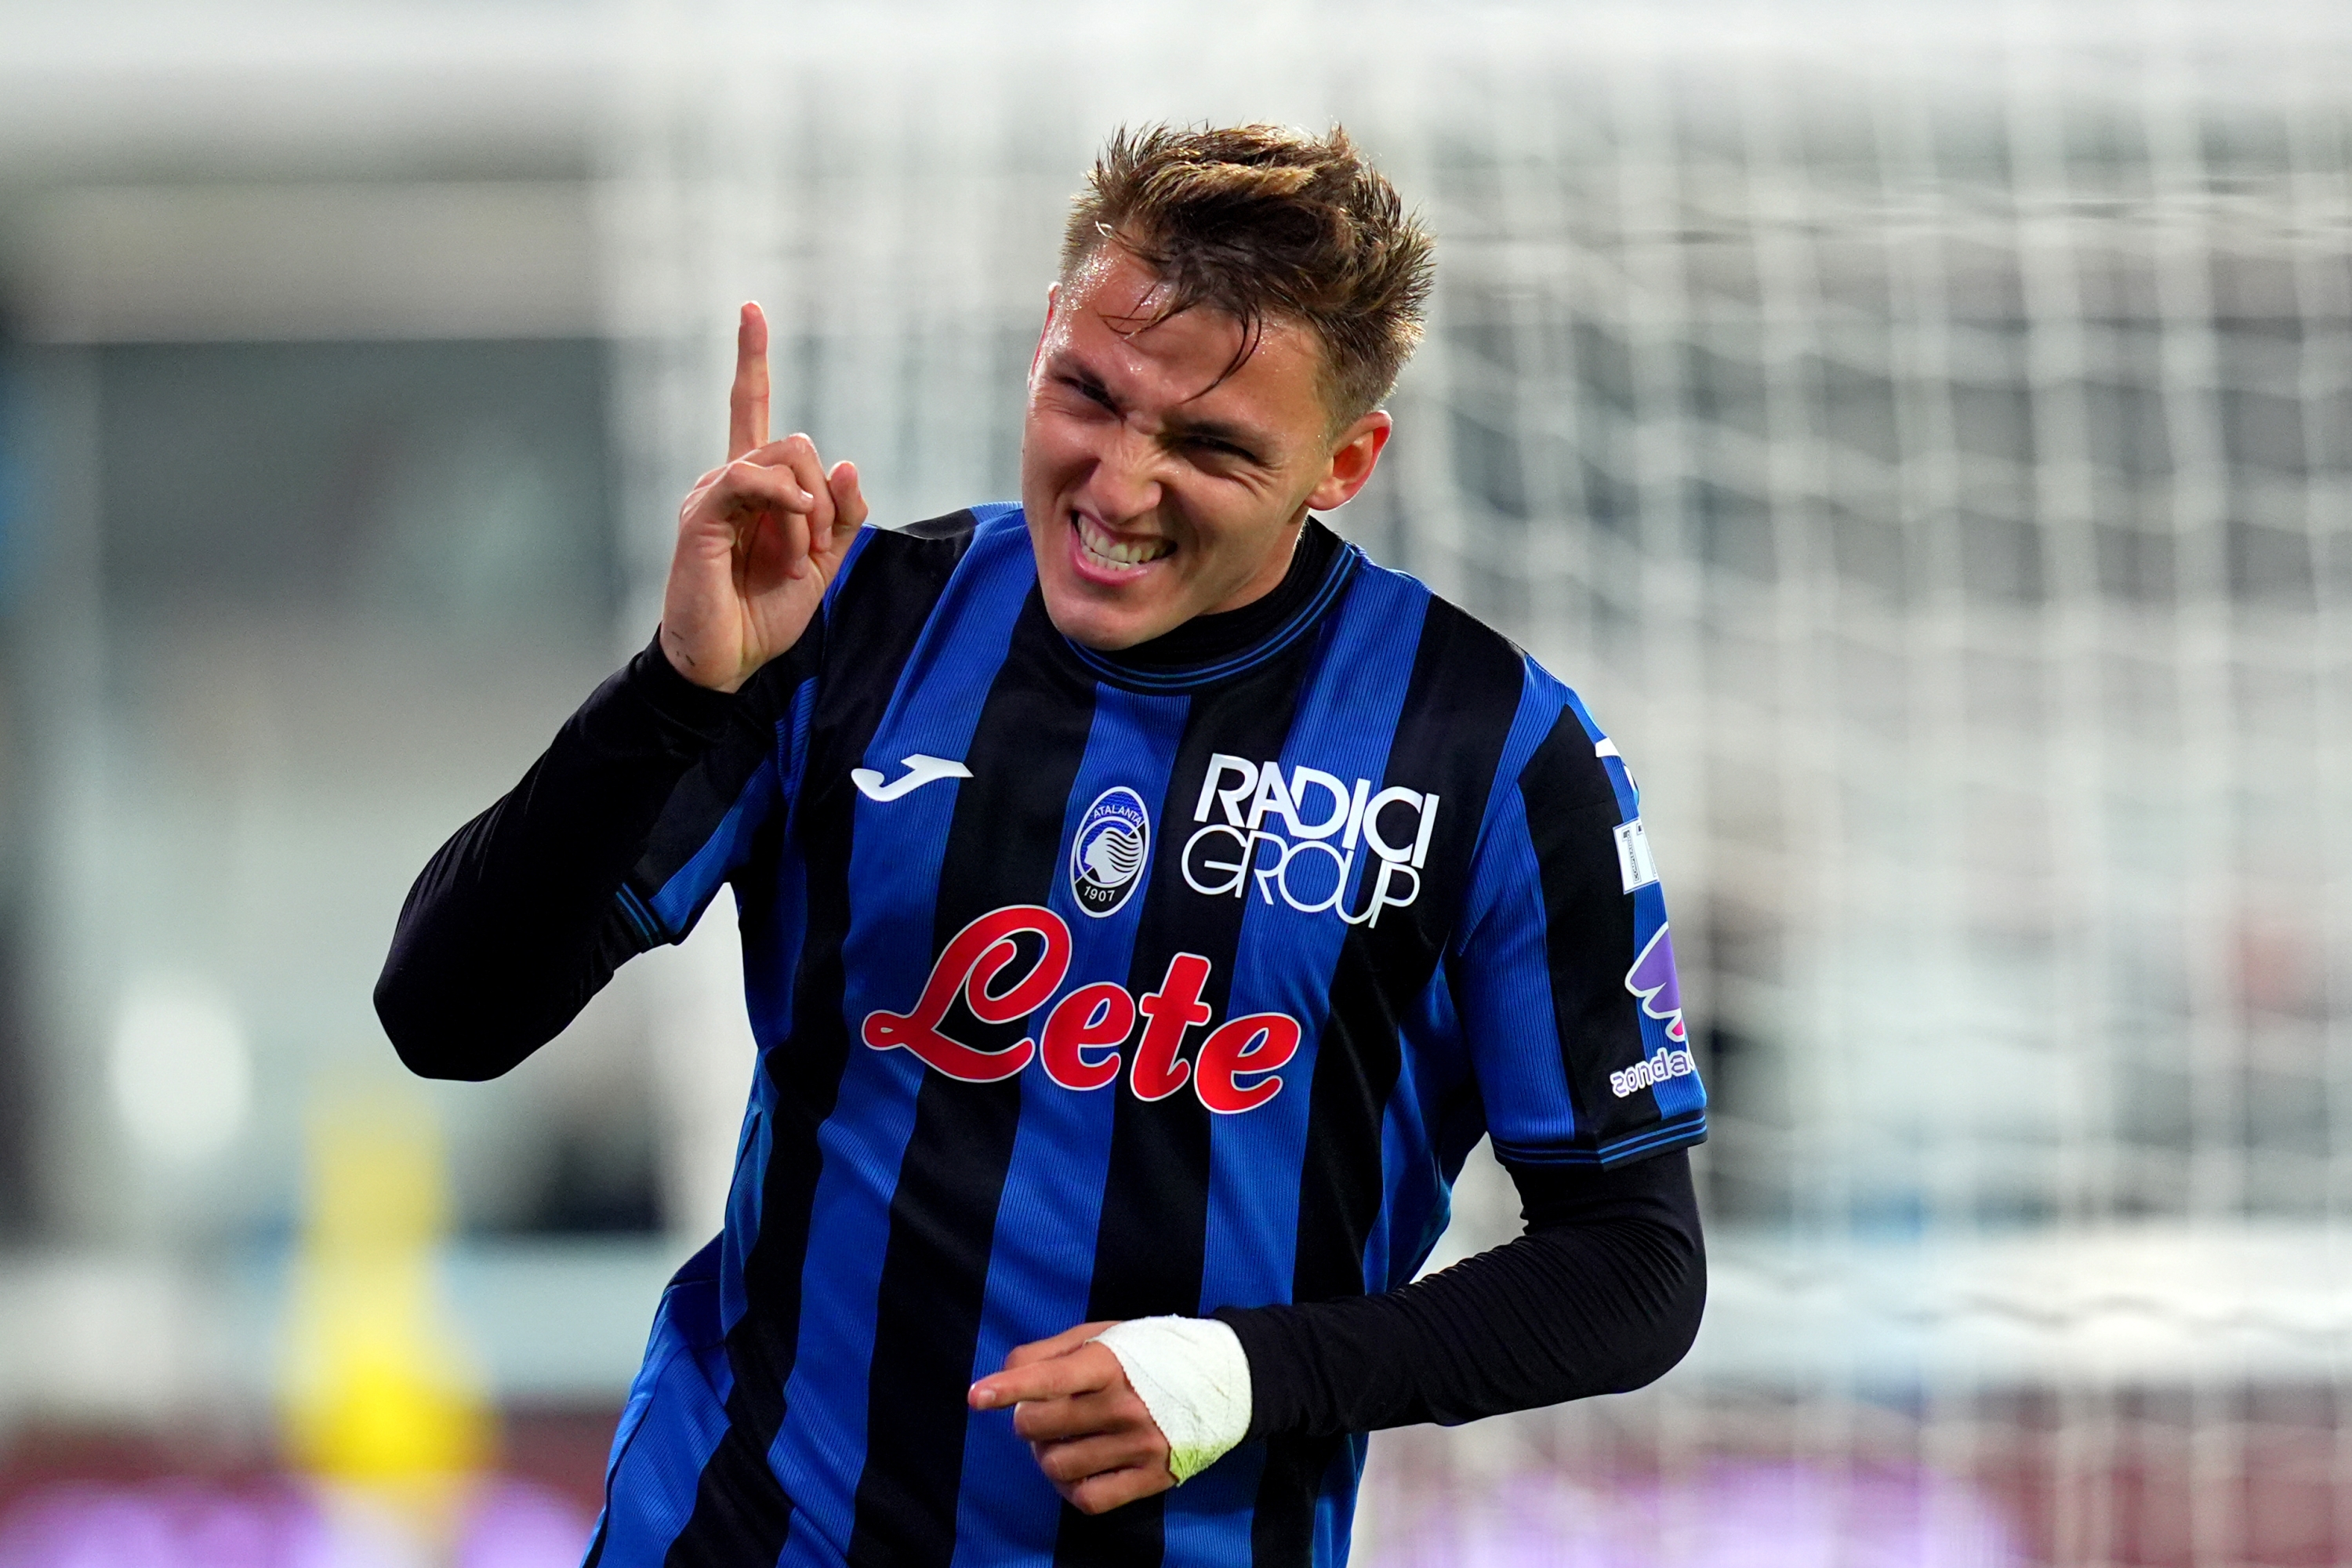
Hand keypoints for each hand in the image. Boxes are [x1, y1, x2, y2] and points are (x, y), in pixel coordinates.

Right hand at [660, 302, 868, 691]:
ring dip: (809, 513)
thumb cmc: (765, 611)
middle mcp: (728, 480)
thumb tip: (847, 464)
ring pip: (780, 459)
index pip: (748, 408)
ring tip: (800, 561)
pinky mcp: (701, 515)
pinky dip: (786, 504)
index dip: (750, 359)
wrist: (727, 659)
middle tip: (818, 547)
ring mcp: (711, 494)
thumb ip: (841, 516)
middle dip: (823, 495)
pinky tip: (795, 539)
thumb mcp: (824, 563)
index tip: (750, 310)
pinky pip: (750, 479)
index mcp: (755, 487)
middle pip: (791, 440)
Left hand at [968, 1321, 1175, 1514]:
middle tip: (1042, 1412)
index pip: (1049, 1377)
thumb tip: (1005, 1375)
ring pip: (1056, 1466)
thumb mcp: (1106, 1334)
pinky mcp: (1151, 1478)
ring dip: (1044, 1455)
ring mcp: (1138, 1445)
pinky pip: (1089, 1499)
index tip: (976, 1396)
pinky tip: (1077, 1470)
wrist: (1226, 1380)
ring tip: (1060, 1440)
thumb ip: (1051, 1351)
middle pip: (1038, 1424)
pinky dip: (1070, 1489)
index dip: (1007, 1388)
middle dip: (1026, 1419)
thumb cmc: (1153, 1352)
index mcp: (1110, 1363)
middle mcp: (1123, 1405)